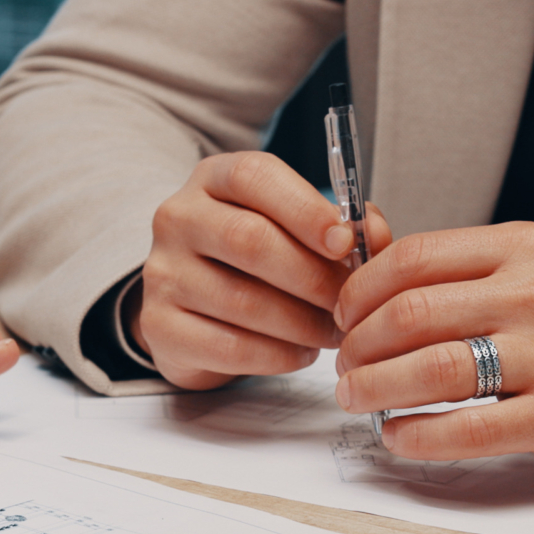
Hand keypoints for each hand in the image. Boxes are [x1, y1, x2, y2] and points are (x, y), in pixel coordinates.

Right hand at [127, 151, 395, 389]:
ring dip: (302, 323)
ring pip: (242, 300)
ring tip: (332, 332)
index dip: (305, 209)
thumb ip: (338, 225)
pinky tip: (301, 353)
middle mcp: (179, 218)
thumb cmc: (253, 262)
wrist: (194, 310)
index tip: (345, 241)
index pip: (253, 177)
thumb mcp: (291, 228)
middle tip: (349, 302)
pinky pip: (229, 347)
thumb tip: (373, 234)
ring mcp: (163, 273)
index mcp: (213, 180)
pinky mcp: (160, 326)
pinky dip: (278, 355)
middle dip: (312, 276)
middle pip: (249, 240)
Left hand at [332, 222, 533, 465]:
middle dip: (357, 345)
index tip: (344, 314)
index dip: (360, 291)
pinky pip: (466, 428)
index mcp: (526, 249)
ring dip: (374, 388)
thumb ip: (473, 271)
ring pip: (430, 368)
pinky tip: (400, 435)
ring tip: (359, 399)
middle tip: (345, 364)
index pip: (414, 259)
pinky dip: (416, 435)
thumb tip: (379, 276)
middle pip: (409, 313)